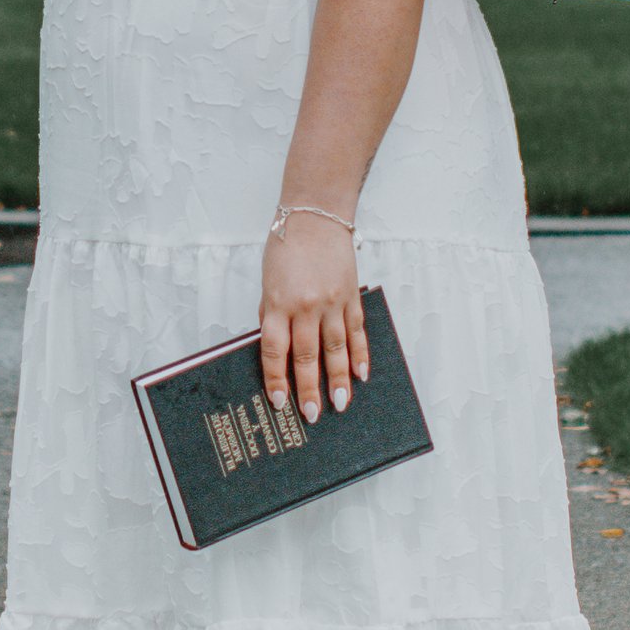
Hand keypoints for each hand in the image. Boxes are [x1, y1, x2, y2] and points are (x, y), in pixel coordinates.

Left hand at [260, 214, 368, 425]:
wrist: (315, 215)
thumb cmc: (286, 246)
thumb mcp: (267, 282)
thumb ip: (271, 315)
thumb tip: (276, 349)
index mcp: (278, 303)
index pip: (275, 350)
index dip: (277, 379)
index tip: (280, 401)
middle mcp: (306, 305)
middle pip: (308, 356)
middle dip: (310, 389)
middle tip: (312, 414)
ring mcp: (332, 301)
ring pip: (336, 349)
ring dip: (339, 379)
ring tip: (341, 404)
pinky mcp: (350, 296)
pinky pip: (357, 330)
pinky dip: (360, 354)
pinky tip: (361, 374)